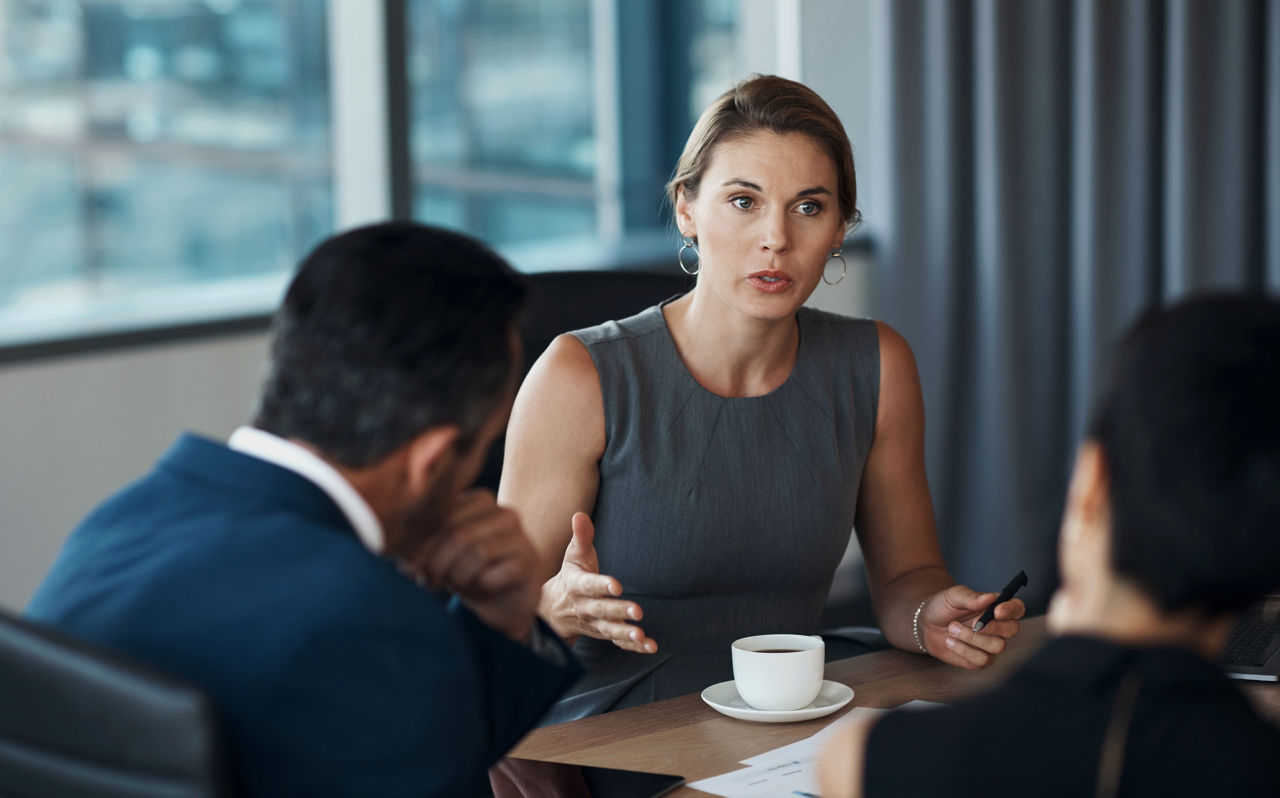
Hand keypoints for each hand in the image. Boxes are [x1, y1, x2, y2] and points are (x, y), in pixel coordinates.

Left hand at [406, 489, 540, 641]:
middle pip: (458, 533)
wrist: (503, 604)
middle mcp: (503, 513)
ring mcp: (521, 536)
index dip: (422, 544)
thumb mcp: (441, 556)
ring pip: (477, 553)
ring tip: (455, 587)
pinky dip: (479, 587)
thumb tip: (397, 555)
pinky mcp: (529, 562)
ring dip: (458, 577)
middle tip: (428, 582)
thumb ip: (421, 548)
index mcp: (479, 501)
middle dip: (437, 563)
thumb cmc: (468, 574)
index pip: (443, 515)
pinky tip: (479, 591)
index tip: (410, 568)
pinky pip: (494, 573)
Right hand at [540, 512, 656, 653]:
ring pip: (609, 630)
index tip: (616, 585)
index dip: (601, 585)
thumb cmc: (571, 576)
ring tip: (641, 635)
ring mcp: (594, 623)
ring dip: (625, 634)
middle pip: (601, 610)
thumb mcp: (573, 556)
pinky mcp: (604, 633)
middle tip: (637, 612)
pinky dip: (634, 647)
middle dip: (618, 611)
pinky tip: (651, 646)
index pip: (589, 585)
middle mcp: (585, 607)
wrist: (554, 610)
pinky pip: (618, 643)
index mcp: (577, 585)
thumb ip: (581, 536)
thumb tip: (579, 514)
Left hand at [919, 584, 1024, 668]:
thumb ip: (971, 597)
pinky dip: (964, 650)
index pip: (1017, 608)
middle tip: (972, 623)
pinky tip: (950, 641)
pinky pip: (982, 660)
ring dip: (972, 638)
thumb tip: (990, 597)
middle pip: (1013, 629)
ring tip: (951, 628)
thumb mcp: (953, 596)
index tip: (997, 611)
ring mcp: (990, 644)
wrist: (926, 624)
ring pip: (997, 646)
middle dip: (992, 627)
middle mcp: (998, 626)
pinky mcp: (980, 659)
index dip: (1012, 610)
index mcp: (996, 607)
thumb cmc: (943, 606)